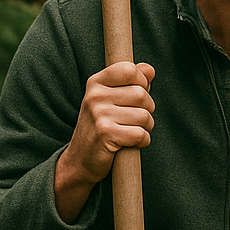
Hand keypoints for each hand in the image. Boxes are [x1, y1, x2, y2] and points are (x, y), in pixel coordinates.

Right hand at [55, 61, 155, 222]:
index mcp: (96, 83)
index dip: (142, 83)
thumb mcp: (112, 99)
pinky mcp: (105, 133)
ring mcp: (99, 114)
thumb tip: (149, 69)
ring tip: (130, 131)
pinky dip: (142, 141)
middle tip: (134, 120)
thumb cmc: (102, 126)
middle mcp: (95, 95)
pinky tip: (131, 143)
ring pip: (145, 116)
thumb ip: (132, 83)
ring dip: (146, 128)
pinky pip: (141, 134)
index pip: (130, 69)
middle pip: (142, 95)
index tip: (135, 97)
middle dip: (147, 110)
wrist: (80, 159)